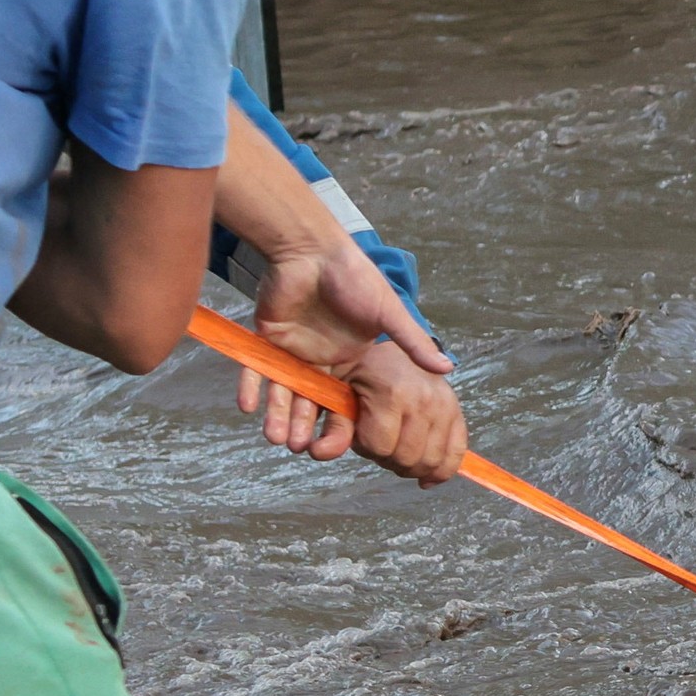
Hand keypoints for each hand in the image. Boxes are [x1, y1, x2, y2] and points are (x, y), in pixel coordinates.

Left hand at [235, 250, 464, 482]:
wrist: (312, 247)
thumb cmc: (353, 276)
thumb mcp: (387, 311)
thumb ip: (412, 342)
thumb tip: (447, 368)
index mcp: (350, 360)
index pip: (346, 401)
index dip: (342, 425)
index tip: (341, 447)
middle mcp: (321, 361)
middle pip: (312, 404)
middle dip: (305, 427)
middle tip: (301, 448)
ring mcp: (292, 352)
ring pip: (283, 393)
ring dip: (278, 416)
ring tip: (277, 437)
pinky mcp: (267, 340)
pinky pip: (256, 370)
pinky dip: (251, 387)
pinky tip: (248, 406)